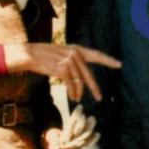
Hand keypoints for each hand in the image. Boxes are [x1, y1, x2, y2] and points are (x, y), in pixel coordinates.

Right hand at [3, 43, 121, 101]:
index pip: (96, 55)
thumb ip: (73, 61)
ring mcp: (69, 60)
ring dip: (78, 93)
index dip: (108, 60)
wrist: (29, 55)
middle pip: (88, 74)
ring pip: (79, 82)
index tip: (119, 64)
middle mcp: (75, 53)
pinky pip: (71, 84)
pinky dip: (72, 92)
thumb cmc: (44, 57)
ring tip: (76, 99)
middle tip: (99, 98)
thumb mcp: (61, 54)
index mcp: (76, 49)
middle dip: (94, 88)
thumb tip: (82, 76)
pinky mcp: (62, 68)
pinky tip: (72, 97)